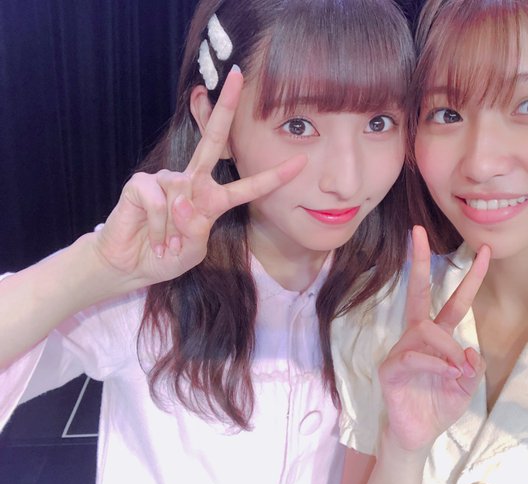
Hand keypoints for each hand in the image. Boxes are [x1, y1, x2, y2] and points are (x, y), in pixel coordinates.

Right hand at [92, 68, 305, 288]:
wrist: (130, 265)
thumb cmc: (165, 256)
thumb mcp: (192, 249)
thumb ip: (196, 229)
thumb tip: (182, 200)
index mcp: (211, 199)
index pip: (246, 185)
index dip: (273, 177)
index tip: (299, 163)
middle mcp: (191, 182)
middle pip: (214, 140)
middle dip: (225, 107)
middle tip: (238, 76)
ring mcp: (166, 180)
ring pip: (181, 201)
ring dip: (173, 233)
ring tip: (163, 244)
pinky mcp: (141, 183)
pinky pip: (159, 204)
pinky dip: (157, 228)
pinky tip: (150, 237)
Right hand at [378, 226, 489, 452]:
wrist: (417, 435)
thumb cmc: (438, 404)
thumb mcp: (466, 386)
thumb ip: (472, 367)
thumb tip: (468, 353)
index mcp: (437, 336)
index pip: (455, 301)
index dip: (470, 278)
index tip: (484, 251)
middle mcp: (417, 335)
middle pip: (418, 292)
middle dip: (419, 261)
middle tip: (417, 232)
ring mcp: (402, 349)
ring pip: (427, 331)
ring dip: (448, 350)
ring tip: (458, 373)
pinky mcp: (391, 368)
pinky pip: (414, 357)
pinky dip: (435, 365)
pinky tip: (449, 376)